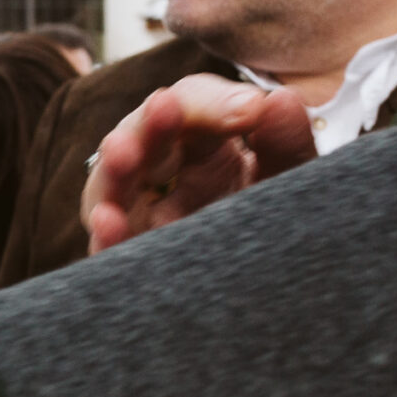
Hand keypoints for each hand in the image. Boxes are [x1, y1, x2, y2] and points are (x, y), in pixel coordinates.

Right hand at [82, 75, 316, 255]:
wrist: (292, 297)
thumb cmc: (283, 228)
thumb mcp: (292, 180)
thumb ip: (286, 141)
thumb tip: (278, 99)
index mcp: (202, 149)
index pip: (188, 107)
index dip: (209, 102)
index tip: (250, 110)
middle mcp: (163, 180)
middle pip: (138, 139)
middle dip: (147, 123)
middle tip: (164, 107)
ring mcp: (144, 223)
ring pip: (111, 188)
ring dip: (114, 168)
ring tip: (121, 152)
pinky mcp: (138, 267)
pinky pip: (110, 252)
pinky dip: (105, 237)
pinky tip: (108, 221)